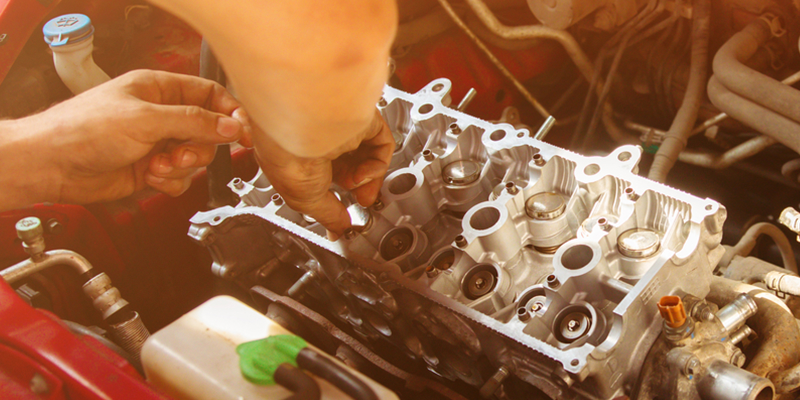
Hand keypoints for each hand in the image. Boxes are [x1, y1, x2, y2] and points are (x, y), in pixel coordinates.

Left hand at [17, 70, 248, 204]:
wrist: (53, 164)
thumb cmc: (84, 129)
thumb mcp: (147, 120)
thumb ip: (194, 122)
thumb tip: (230, 126)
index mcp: (160, 89)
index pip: (210, 96)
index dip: (230, 114)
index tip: (243, 133)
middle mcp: (161, 115)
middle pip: (207, 132)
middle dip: (198, 148)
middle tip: (181, 154)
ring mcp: (157, 143)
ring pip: (196, 159)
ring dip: (181, 167)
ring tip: (158, 166)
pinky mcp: (152, 169)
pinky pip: (180, 178)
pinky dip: (170, 182)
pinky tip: (150, 176)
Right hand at [256, 110, 393, 235]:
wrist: (301, 128)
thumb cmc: (289, 156)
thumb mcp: (306, 200)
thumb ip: (328, 216)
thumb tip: (339, 229)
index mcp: (301, 154)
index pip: (326, 175)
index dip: (338, 195)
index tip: (345, 213)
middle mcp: (322, 139)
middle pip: (352, 166)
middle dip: (358, 189)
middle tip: (361, 201)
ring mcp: (343, 129)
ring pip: (368, 157)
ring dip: (369, 178)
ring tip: (361, 187)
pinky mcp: (363, 120)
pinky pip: (381, 144)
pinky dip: (378, 163)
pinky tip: (366, 172)